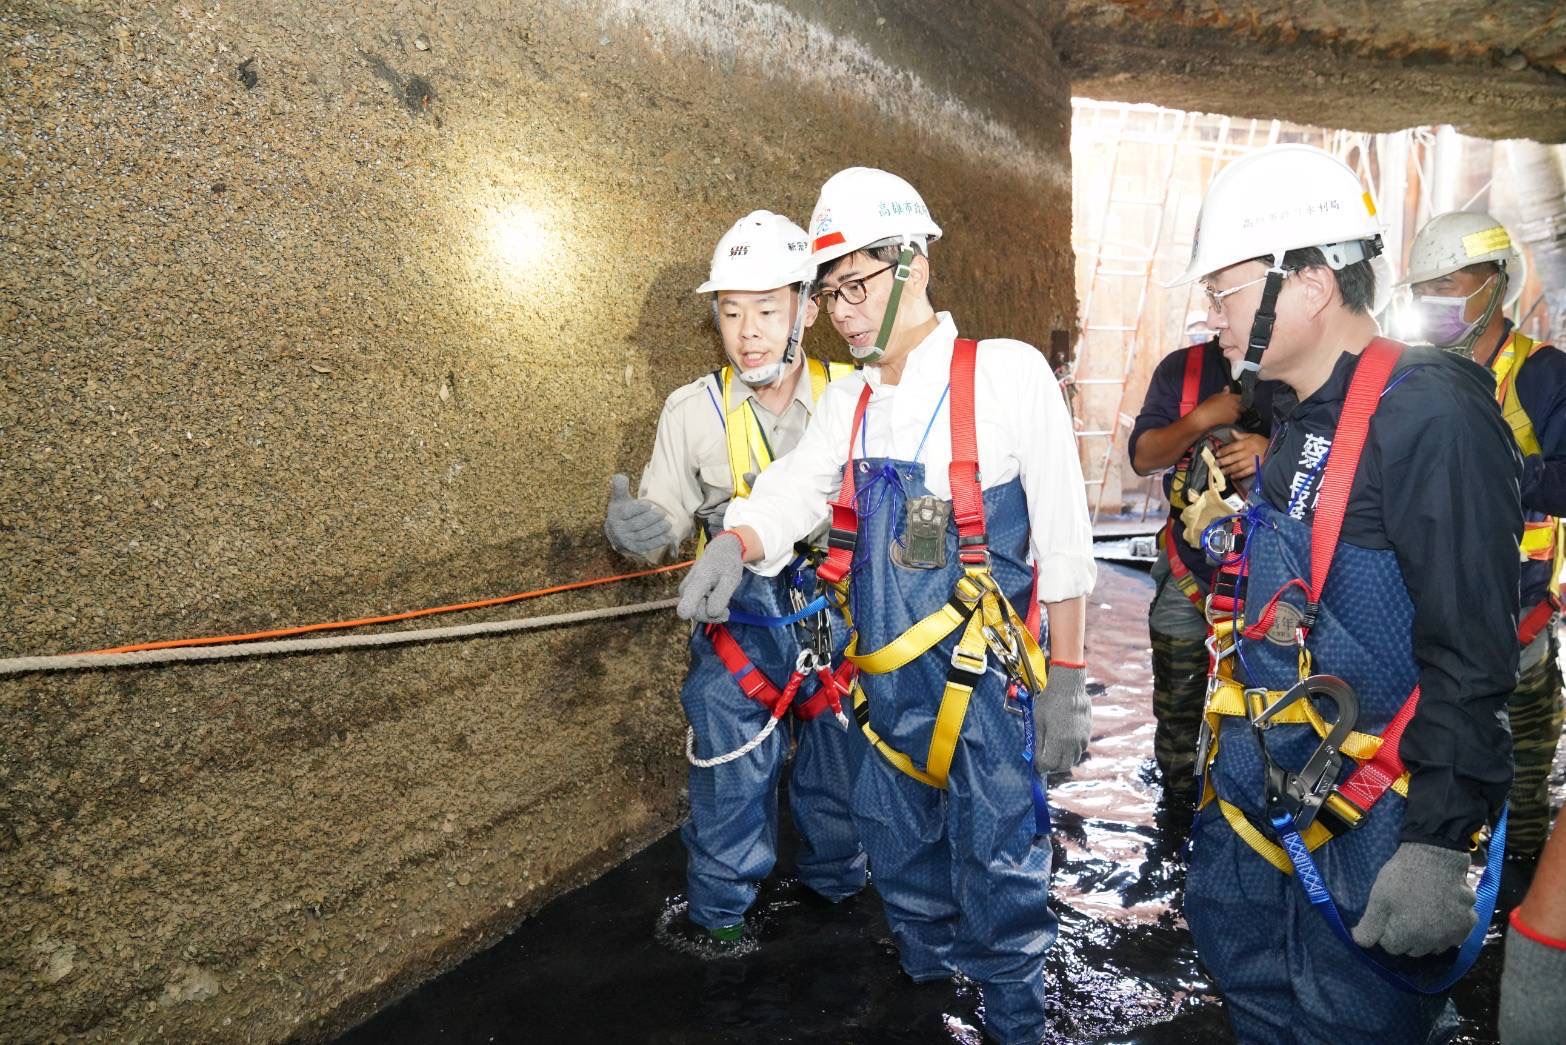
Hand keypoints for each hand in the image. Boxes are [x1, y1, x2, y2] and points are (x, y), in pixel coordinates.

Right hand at [604, 474, 672, 556]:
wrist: (616, 532)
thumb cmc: (622, 510)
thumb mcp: (619, 498)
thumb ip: (620, 486)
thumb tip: (620, 476)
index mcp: (615, 515)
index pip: (627, 512)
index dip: (638, 508)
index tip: (649, 504)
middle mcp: (618, 530)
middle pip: (636, 525)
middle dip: (651, 519)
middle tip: (663, 514)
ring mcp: (626, 541)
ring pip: (643, 536)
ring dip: (657, 531)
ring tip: (668, 524)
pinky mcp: (634, 549)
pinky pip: (647, 546)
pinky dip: (658, 542)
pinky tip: (669, 537)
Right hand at [675, 531, 745, 622]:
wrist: (720, 551)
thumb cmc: (727, 565)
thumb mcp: (732, 579)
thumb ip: (721, 597)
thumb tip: (711, 613)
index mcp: (697, 582)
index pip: (685, 610)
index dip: (703, 616)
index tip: (720, 610)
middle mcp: (685, 589)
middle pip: (696, 615)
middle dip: (713, 614)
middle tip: (727, 606)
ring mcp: (683, 592)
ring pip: (696, 613)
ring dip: (711, 610)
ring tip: (720, 596)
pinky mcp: (685, 595)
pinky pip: (697, 609)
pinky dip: (708, 607)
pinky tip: (715, 597)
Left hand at [1032, 663, 1089, 773]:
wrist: (1069, 688)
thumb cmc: (1050, 702)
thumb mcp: (1038, 721)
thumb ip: (1038, 741)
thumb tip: (1035, 757)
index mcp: (1058, 741)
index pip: (1050, 764)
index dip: (1042, 767)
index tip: (1037, 765)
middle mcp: (1072, 743)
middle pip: (1065, 765)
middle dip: (1054, 768)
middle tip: (1046, 764)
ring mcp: (1082, 738)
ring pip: (1075, 758)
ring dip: (1065, 760)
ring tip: (1056, 755)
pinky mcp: (1088, 732)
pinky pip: (1082, 748)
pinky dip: (1074, 751)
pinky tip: (1066, 745)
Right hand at [1190, 389, 1242, 430]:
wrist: (1203, 420)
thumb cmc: (1206, 408)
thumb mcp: (1214, 397)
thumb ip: (1223, 393)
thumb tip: (1227, 388)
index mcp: (1230, 397)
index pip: (1241, 397)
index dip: (1239, 399)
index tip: (1236, 401)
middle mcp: (1234, 405)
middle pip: (1242, 406)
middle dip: (1239, 407)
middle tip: (1232, 408)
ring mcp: (1234, 414)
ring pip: (1239, 414)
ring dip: (1235, 414)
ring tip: (1226, 415)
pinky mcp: (1232, 422)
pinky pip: (1235, 420)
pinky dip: (1232, 420)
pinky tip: (1225, 419)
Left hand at [1214, 432, 1268, 481]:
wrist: (1275, 450)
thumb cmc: (1263, 443)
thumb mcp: (1253, 436)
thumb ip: (1241, 435)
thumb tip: (1231, 432)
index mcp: (1247, 443)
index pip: (1233, 447)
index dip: (1224, 451)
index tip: (1217, 454)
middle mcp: (1249, 452)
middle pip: (1234, 457)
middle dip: (1223, 461)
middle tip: (1216, 464)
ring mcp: (1252, 461)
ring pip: (1238, 466)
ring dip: (1229, 469)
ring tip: (1222, 471)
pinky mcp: (1256, 468)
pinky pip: (1246, 472)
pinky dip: (1238, 475)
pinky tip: (1232, 476)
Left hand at [1351, 842, 1476, 955]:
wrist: (1436, 857)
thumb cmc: (1402, 877)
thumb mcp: (1378, 899)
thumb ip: (1370, 925)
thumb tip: (1360, 942)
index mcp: (1409, 937)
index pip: (1392, 947)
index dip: (1386, 931)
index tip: (1388, 915)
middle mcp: (1433, 942)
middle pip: (1414, 949)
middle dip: (1407, 936)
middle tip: (1405, 912)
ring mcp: (1453, 934)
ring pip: (1435, 946)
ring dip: (1428, 936)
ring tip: (1423, 913)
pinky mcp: (1469, 924)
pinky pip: (1455, 937)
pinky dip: (1448, 930)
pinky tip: (1442, 913)